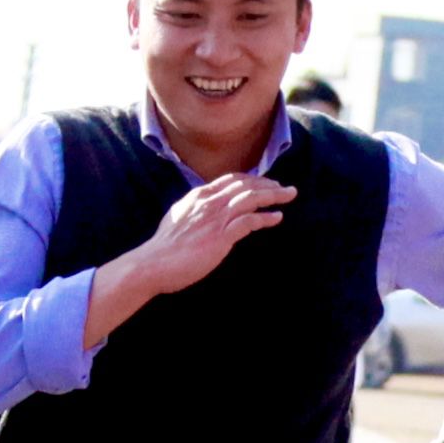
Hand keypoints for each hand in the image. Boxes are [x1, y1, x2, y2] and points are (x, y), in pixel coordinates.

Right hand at [121, 170, 293, 303]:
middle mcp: (209, 202)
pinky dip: (265, 217)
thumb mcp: (179, 216)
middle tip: (285, 188)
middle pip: (246, 185)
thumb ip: (195, 209)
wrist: (153, 263)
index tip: (266, 182)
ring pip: (251, 198)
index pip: (232, 180)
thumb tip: (204, 207)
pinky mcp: (221, 236)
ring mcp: (215, 218)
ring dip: (273, 195)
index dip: (252, 179)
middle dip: (269, 183)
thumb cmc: (165, 246)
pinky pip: (249, 221)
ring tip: (289, 195)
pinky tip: (277, 217)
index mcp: (199, 195)